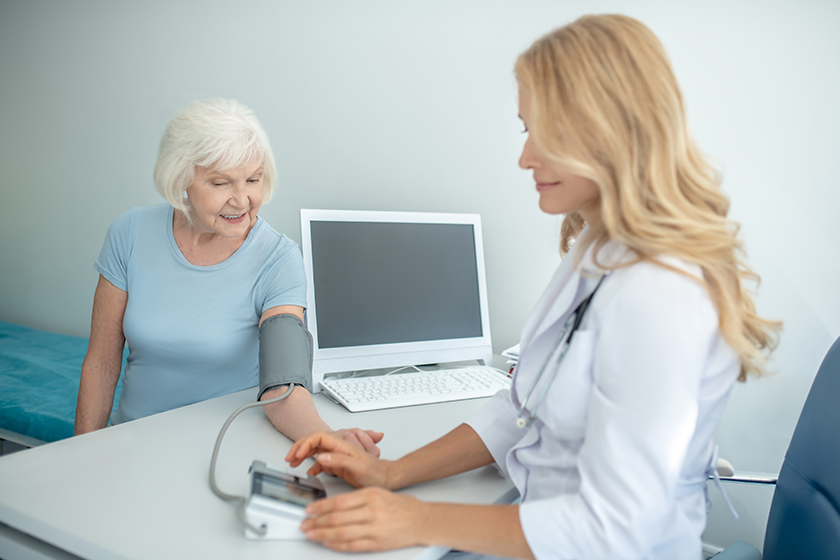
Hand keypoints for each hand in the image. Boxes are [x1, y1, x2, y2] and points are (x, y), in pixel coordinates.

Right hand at [286, 430, 390, 487]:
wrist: (387, 478)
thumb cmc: (376, 472)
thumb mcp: (359, 467)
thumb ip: (340, 460)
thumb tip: (322, 457)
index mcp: (342, 445)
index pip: (319, 437)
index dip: (305, 443)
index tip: (297, 454)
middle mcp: (339, 448)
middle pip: (314, 441)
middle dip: (299, 448)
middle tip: (289, 458)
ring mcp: (338, 456)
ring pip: (316, 451)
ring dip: (303, 455)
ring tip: (293, 463)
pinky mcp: (338, 465)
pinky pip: (321, 462)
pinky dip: (312, 466)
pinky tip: (308, 473)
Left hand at [301, 488, 428, 551]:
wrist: (422, 520)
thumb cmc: (401, 506)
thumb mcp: (379, 493)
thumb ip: (357, 498)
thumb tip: (333, 505)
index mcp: (371, 495)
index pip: (339, 501)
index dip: (321, 506)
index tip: (310, 509)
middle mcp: (372, 511)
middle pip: (337, 518)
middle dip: (317, 522)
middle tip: (305, 524)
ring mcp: (375, 529)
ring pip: (342, 533)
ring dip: (323, 534)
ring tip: (311, 534)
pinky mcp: (378, 543)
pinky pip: (352, 545)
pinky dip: (337, 545)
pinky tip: (328, 543)